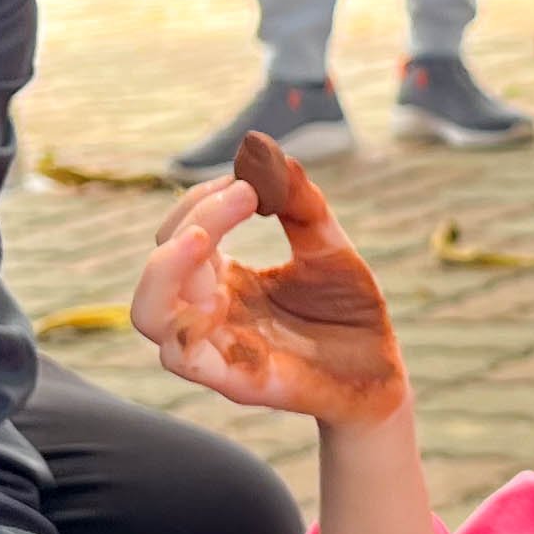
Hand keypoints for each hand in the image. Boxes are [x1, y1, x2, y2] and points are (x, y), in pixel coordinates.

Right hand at [132, 151, 406, 428]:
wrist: (384, 372)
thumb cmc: (351, 313)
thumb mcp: (329, 247)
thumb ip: (301, 205)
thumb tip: (263, 151)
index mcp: (223, 280)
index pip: (180, 234)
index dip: (202, 200)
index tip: (249, 180)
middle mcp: (210, 313)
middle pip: (158, 267)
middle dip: (188, 221)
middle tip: (241, 195)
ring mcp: (218, 349)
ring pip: (149, 315)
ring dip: (166, 270)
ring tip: (202, 239)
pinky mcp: (236, 382)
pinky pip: (184, 359)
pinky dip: (186, 326)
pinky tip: (218, 297)